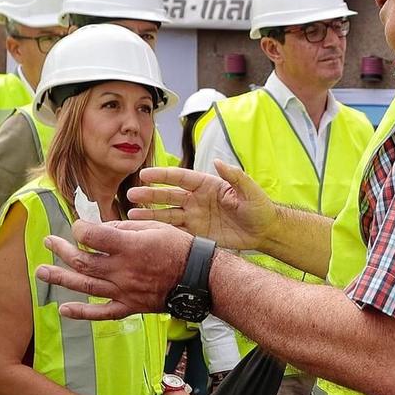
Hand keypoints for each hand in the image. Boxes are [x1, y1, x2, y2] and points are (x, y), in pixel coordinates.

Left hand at [38, 220, 191, 320]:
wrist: (199, 278)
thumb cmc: (180, 248)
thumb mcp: (154, 227)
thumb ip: (123, 229)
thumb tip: (101, 229)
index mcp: (128, 246)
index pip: (91, 236)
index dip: (79, 228)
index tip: (78, 226)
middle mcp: (121, 270)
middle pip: (82, 260)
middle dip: (61, 249)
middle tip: (48, 242)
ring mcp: (124, 291)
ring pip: (85, 285)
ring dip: (60, 278)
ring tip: (41, 272)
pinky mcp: (129, 306)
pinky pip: (102, 313)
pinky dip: (82, 312)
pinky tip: (64, 310)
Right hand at [129, 161, 274, 250]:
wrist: (264, 231)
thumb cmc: (259, 207)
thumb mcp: (250, 191)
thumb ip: (235, 176)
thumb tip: (218, 161)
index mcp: (206, 185)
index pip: (180, 178)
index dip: (162, 176)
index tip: (145, 175)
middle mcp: (196, 199)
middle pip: (168, 195)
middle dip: (149, 195)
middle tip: (131, 194)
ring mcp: (194, 216)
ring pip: (167, 214)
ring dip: (149, 214)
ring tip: (130, 214)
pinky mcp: (196, 233)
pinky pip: (174, 231)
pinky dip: (159, 231)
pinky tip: (145, 231)